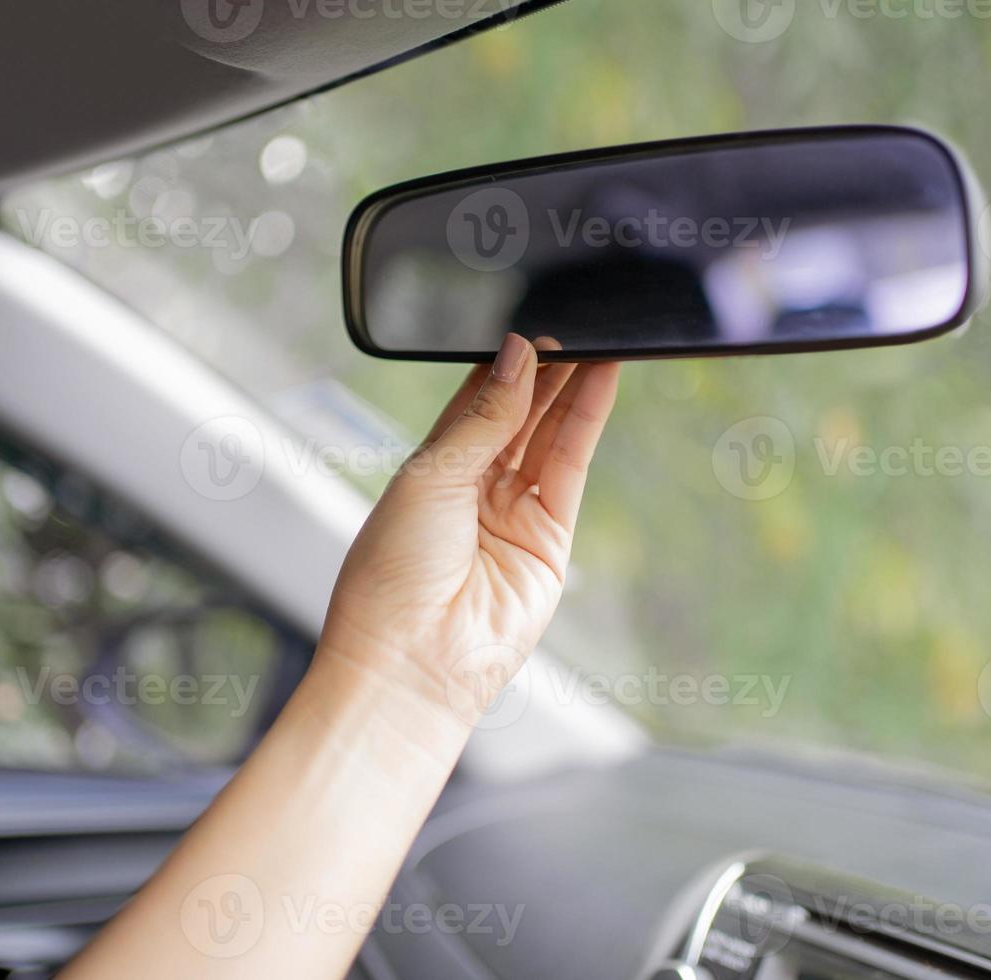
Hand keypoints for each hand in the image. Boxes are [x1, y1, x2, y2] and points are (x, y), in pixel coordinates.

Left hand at [317, 334, 619, 727]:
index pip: (471, 405)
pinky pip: (572, 467)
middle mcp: (473, 493)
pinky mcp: (550, 539)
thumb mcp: (431, 476)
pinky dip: (586, 421)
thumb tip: (517, 357)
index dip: (499, 367)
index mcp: (429, 474)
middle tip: (567, 327)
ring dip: (570, 388)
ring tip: (593, 340)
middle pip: (516, 417)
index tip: (523, 329)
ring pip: (548, 436)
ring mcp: (513, 515)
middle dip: (542, 373)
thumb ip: (482, 417)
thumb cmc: (393, 577)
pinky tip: (597, 379)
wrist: (413, 660)